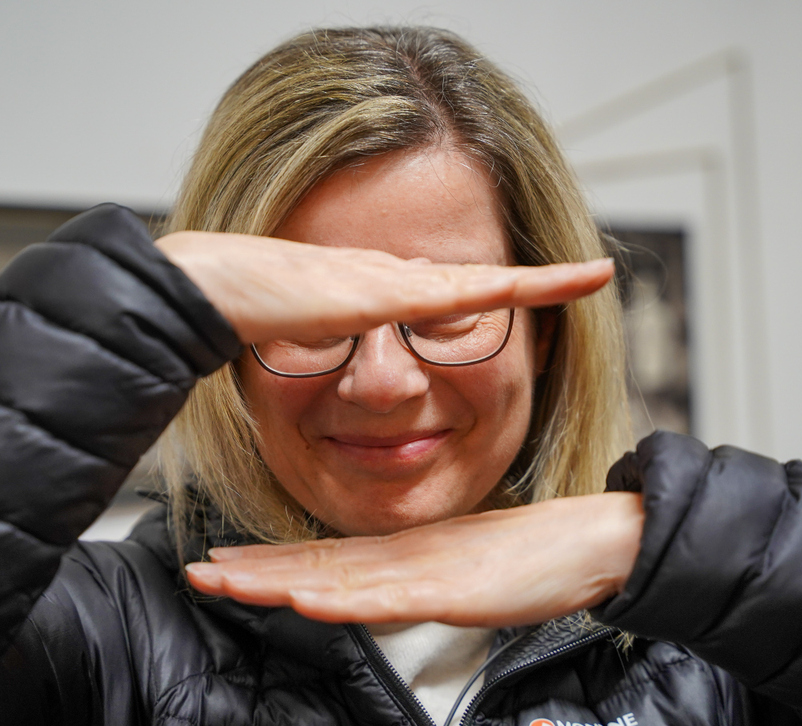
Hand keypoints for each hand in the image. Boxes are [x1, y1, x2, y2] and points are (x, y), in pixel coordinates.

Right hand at [154, 231, 613, 343]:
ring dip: (540, 280)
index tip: (531, 293)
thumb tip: (344, 378)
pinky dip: (513, 289)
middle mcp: (390, 278)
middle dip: (537, 280)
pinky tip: (550, 285)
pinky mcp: (386, 290)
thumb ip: (325, 358)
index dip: (493, 292)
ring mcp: (391, 280)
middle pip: (477, 282)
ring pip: (483, 280)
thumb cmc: (238, 317)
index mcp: (372, 293)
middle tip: (593, 272)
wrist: (207, 285)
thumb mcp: (294, 349)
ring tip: (594, 273)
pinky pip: (465, 292)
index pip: (446, 293)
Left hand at [184, 492, 643, 626]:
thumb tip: (383, 589)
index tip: (221, 562)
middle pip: (317, 563)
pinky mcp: (454, 588)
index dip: (270, 561)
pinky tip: (306, 597)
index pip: (325, 557)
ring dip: (277, 579)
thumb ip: (422, 578)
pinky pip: (389, 596)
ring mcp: (426, 569)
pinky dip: (343, 597)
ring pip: (339, 576)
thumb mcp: (464, 570)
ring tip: (224, 578)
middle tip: (197, 568)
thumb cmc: (534, 557)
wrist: (595, 541)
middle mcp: (405, 555)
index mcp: (405, 552)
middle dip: (253, 568)